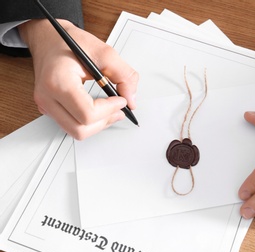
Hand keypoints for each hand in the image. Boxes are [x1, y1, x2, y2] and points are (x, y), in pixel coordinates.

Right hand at [18, 19, 137, 139]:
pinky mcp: (49, 109)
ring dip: (98, 124)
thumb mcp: (104, 52)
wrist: (48, 38)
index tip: (121, 100)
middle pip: (80, 129)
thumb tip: (131, 99)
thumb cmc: (68, 42)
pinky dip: (89, 122)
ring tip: (112, 110)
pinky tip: (99, 109)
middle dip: (105, 121)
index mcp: (58, 81)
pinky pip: (71, 125)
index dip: (109, 110)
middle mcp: (47, 97)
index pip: (87, 113)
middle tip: (120, 108)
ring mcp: (45, 105)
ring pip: (76, 132)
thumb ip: (123, 75)